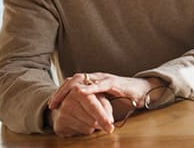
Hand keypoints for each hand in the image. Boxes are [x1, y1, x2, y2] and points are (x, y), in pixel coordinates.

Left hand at [47, 73, 164, 135]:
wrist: (143, 90)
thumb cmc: (124, 97)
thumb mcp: (104, 101)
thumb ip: (93, 104)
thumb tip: (80, 116)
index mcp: (93, 81)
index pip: (72, 83)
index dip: (60, 92)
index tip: (51, 104)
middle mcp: (97, 77)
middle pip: (73, 80)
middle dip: (60, 91)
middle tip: (51, 105)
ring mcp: (104, 78)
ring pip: (82, 80)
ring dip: (69, 90)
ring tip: (60, 101)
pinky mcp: (114, 82)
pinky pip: (99, 85)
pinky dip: (88, 89)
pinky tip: (80, 94)